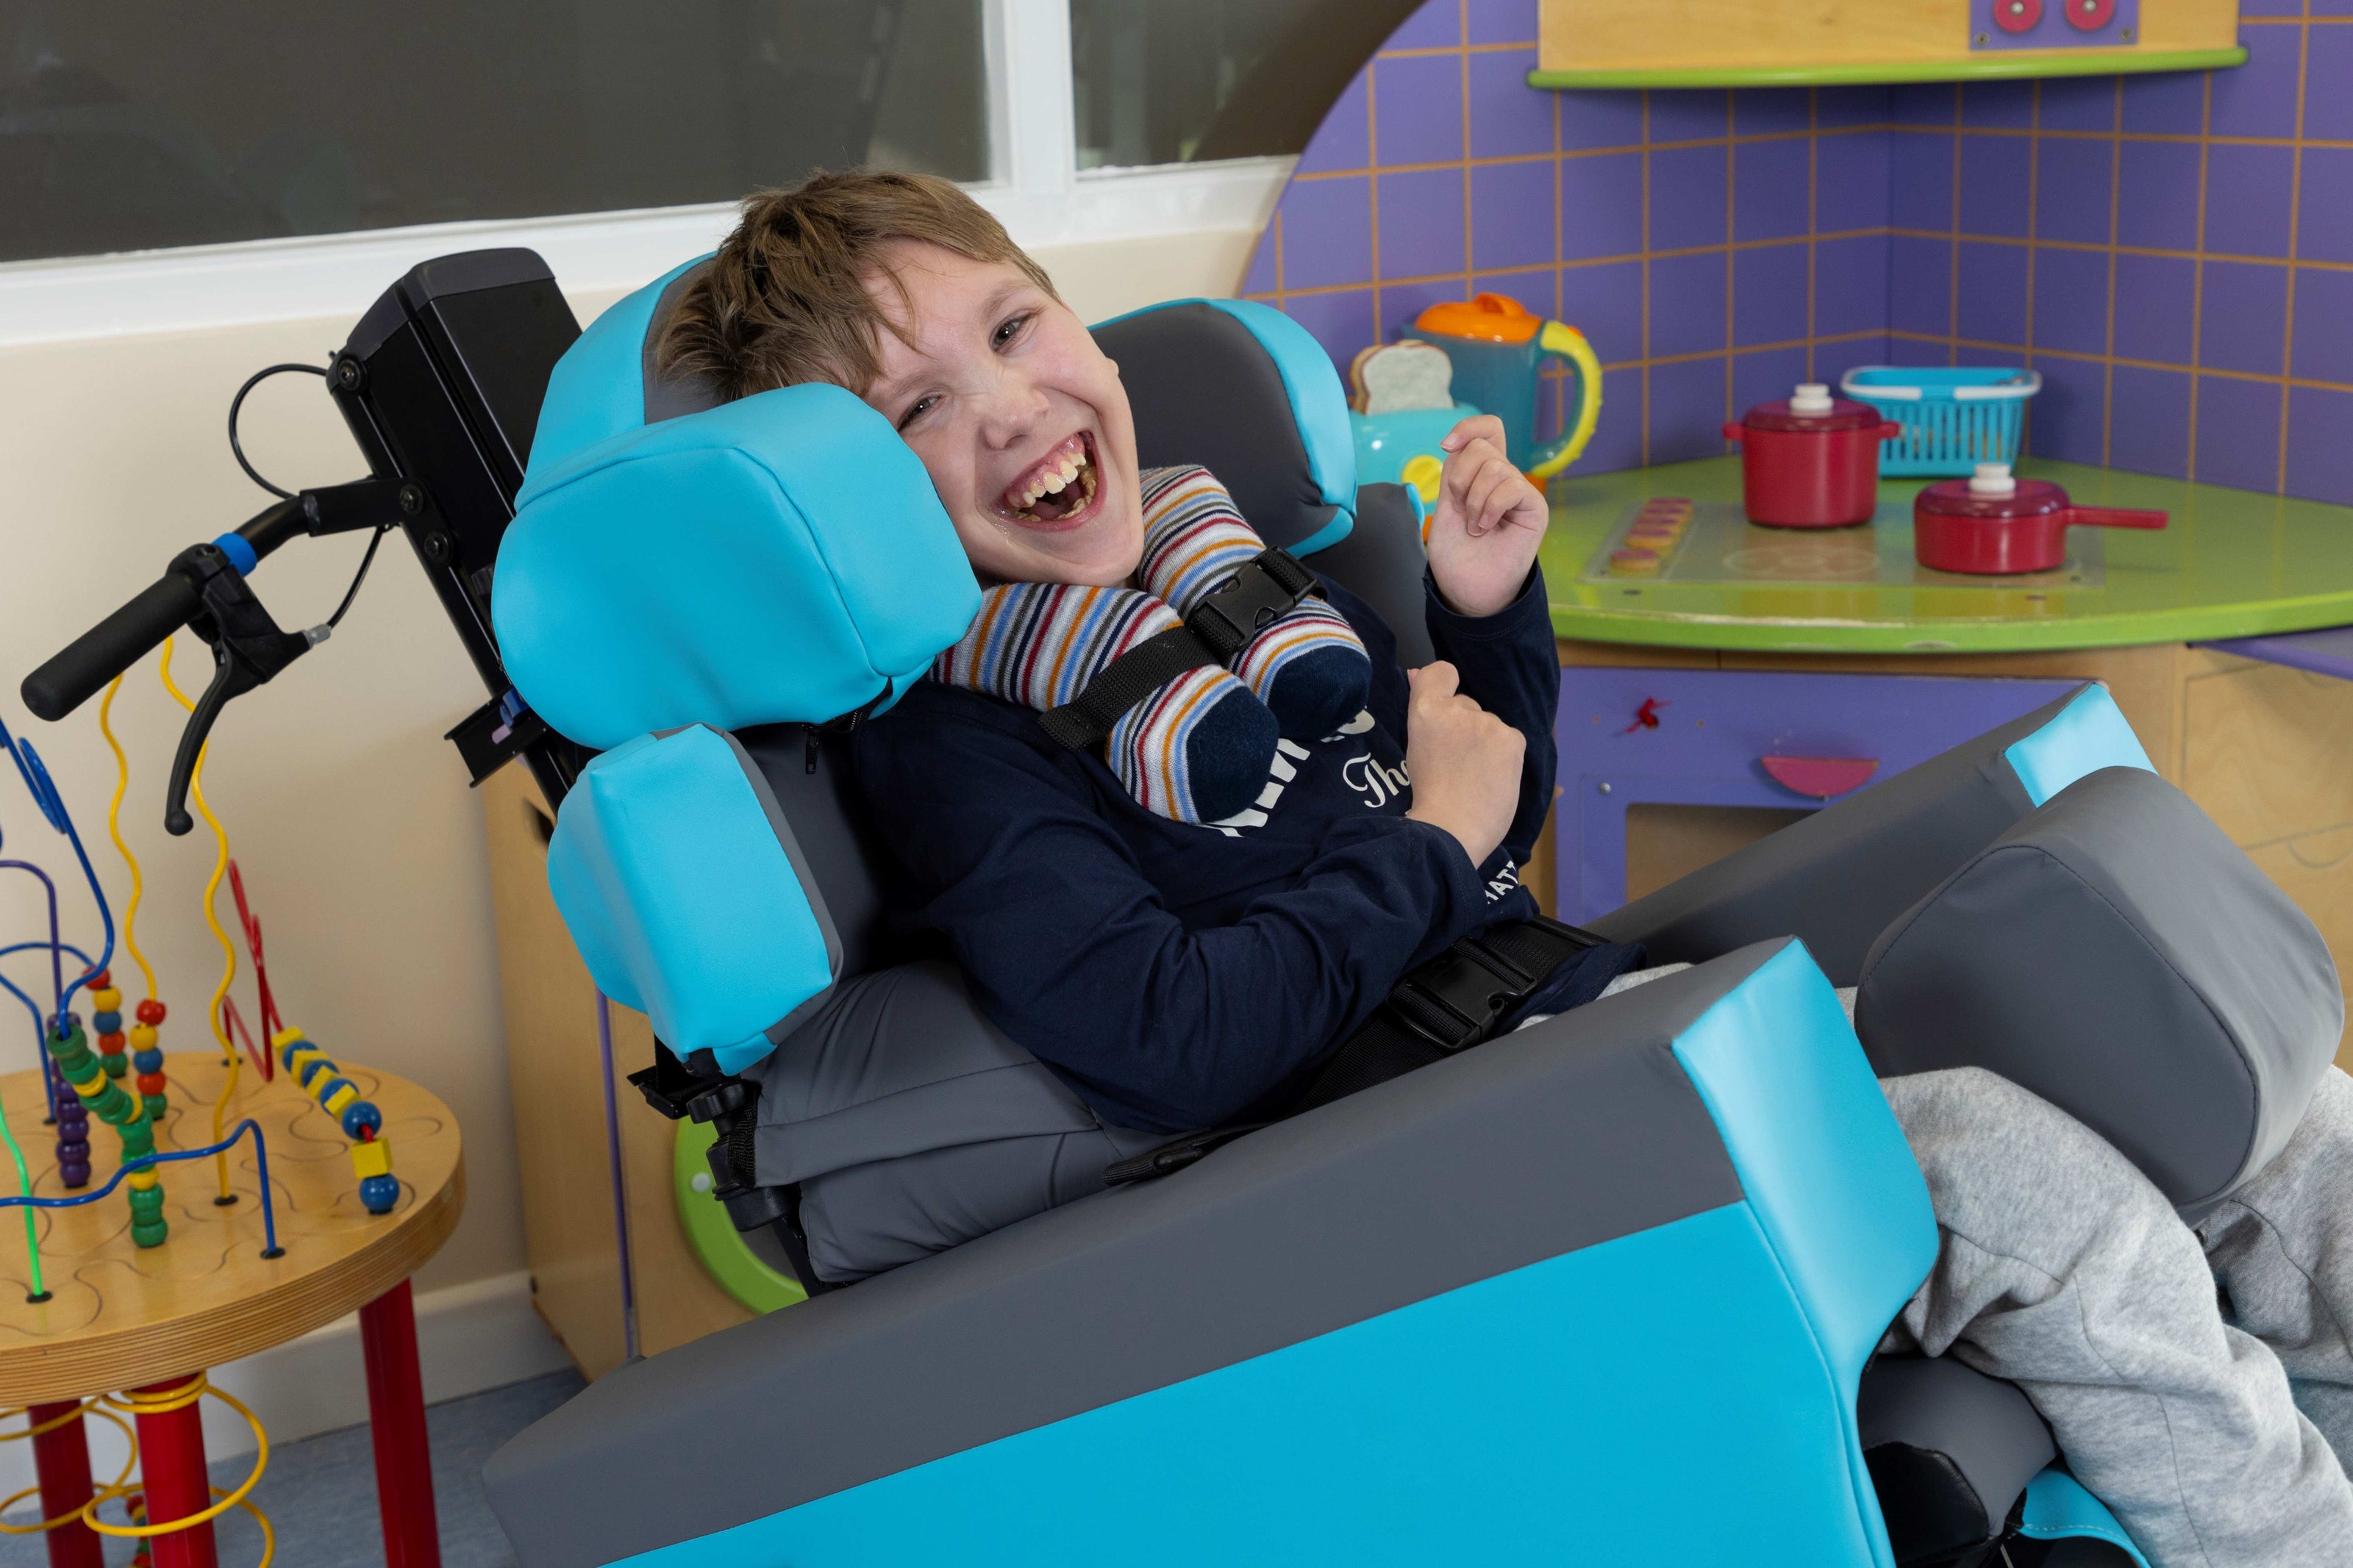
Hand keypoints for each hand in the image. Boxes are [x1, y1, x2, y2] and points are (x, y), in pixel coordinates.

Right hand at [1401, 661, 1524, 866]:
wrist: (1451, 829)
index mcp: (1426, 709)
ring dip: (1484, 742)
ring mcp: (1488, 723)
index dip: (1442, 686)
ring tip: (1474, 776)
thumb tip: (1416, 673)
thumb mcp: (1416, 744)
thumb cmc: (1427, 794)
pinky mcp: (1512, 739)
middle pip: (1466, 705)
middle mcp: (1459, 708)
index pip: (1441, 672)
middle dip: (1462, 726)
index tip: (1442, 711)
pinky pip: (1509, 739)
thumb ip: (1422, 707)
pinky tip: (1492, 778)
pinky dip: (1503, 756)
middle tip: (1454, 762)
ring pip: (1488, 724)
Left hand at [1425, 413, 1547, 617]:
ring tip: (1475, 527)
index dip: (1468, 428)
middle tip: (1462, 511)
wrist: (1467, 590)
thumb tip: (1458, 443)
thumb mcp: (1446, 505)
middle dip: (1460, 480)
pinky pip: (1511, 486)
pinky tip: (1486, 527)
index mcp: (1482, 474)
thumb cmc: (1457, 555)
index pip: (1488, 430)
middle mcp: (1504, 479)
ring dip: (1474, 501)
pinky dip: (1490, 507)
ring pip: (1495, 467)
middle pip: (1483, 447)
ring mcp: (1520, 493)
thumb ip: (1455, 472)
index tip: (1446, 446)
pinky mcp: (1534, 508)